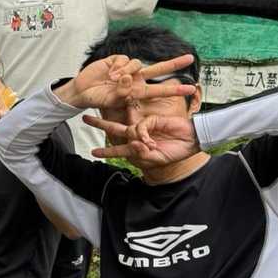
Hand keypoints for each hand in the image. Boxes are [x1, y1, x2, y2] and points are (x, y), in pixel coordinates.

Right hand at [57, 53, 196, 113]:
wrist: (81, 91)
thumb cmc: (97, 99)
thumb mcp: (112, 100)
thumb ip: (122, 91)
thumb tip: (128, 77)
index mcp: (137, 91)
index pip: (160, 90)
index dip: (175, 89)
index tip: (190, 89)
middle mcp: (135, 79)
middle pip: (159, 68)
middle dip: (174, 63)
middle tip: (190, 58)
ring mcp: (126, 69)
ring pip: (137, 63)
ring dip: (125, 71)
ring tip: (112, 80)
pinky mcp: (116, 60)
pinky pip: (123, 59)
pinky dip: (117, 66)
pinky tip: (110, 72)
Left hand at [85, 112, 199, 167]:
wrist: (191, 142)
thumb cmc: (175, 152)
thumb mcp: (156, 159)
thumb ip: (141, 154)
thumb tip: (131, 146)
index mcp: (137, 147)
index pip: (118, 148)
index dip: (106, 151)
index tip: (93, 152)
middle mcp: (137, 136)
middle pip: (114, 129)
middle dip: (100, 124)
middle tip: (85, 118)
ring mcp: (143, 127)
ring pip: (127, 129)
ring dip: (134, 140)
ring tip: (148, 146)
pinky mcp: (150, 120)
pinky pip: (139, 128)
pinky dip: (142, 135)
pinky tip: (150, 142)